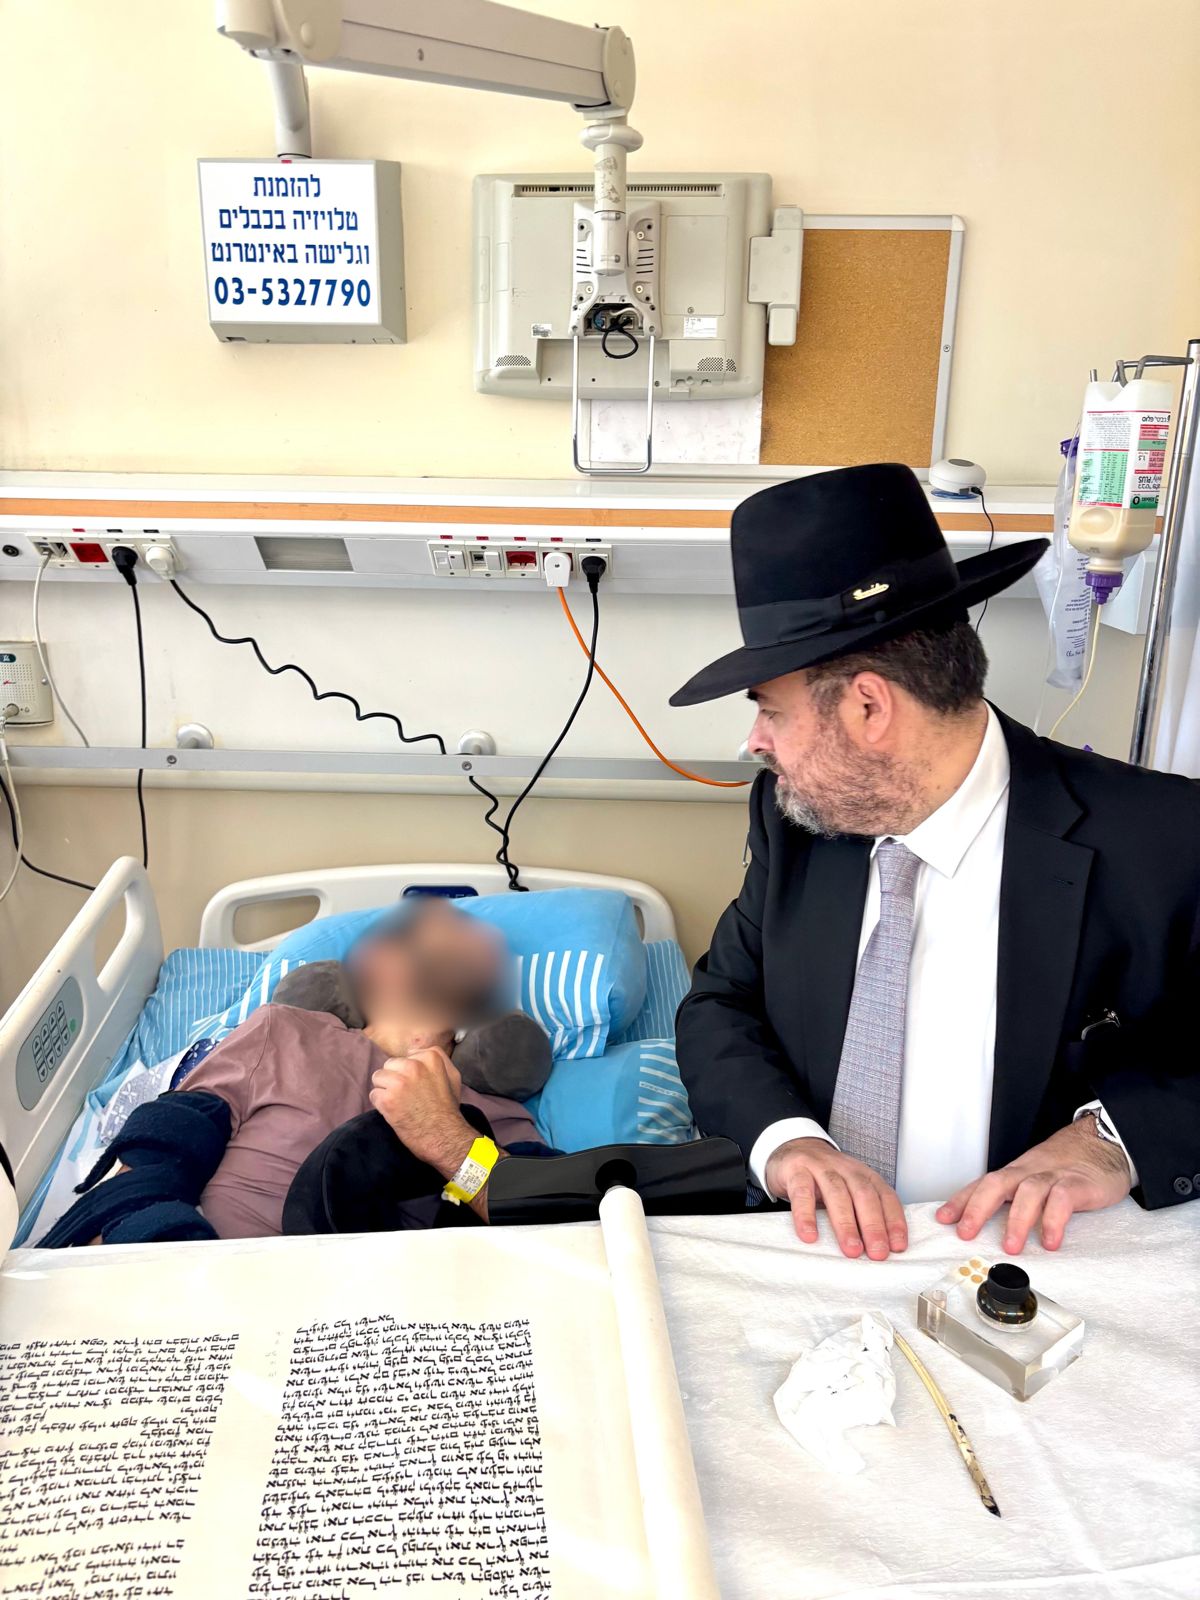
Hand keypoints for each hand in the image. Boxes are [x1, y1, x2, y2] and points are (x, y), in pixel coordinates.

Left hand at [369, 1047, 472, 1175]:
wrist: (444, 1137)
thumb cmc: (447, 1109)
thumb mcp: (453, 1077)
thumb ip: (437, 1058)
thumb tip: (414, 1051)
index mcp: (430, 1058)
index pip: (406, 1056)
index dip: (408, 1072)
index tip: (417, 1085)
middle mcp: (414, 1066)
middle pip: (389, 1065)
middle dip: (394, 1078)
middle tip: (406, 1095)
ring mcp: (399, 1083)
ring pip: (378, 1078)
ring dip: (385, 1090)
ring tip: (399, 1103)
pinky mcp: (387, 1100)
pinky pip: (374, 1095)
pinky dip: (381, 1104)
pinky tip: (394, 1112)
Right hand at [765, 1138, 907, 1259]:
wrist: (794, 1148)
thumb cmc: (825, 1178)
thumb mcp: (848, 1190)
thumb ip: (861, 1213)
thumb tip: (875, 1249)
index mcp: (864, 1175)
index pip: (885, 1196)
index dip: (893, 1221)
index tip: (897, 1247)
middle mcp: (846, 1169)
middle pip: (864, 1195)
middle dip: (873, 1226)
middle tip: (877, 1253)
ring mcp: (820, 1167)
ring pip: (836, 1193)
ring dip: (846, 1224)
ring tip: (851, 1249)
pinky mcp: (796, 1170)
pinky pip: (802, 1193)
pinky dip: (806, 1215)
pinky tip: (810, 1235)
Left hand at [936, 1116, 1131, 1253]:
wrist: (1105, 1142)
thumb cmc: (1068, 1164)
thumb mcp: (1036, 1177)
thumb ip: (1016, 1198)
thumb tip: (990, 1224)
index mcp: (1017, 1172)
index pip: (983, 1184)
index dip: (961, 1200)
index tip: (943, 1218)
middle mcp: (1030, 1171)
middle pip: (997, 1183)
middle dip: (977, 1208)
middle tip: (966, 1233)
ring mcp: (1054, 1176)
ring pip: (1028, 1191)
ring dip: (1016, 1220)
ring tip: (1011, 1246)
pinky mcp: (1079, 1184)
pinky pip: (1063, 1200)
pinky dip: (1053, 1220)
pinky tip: (1049, 1240)